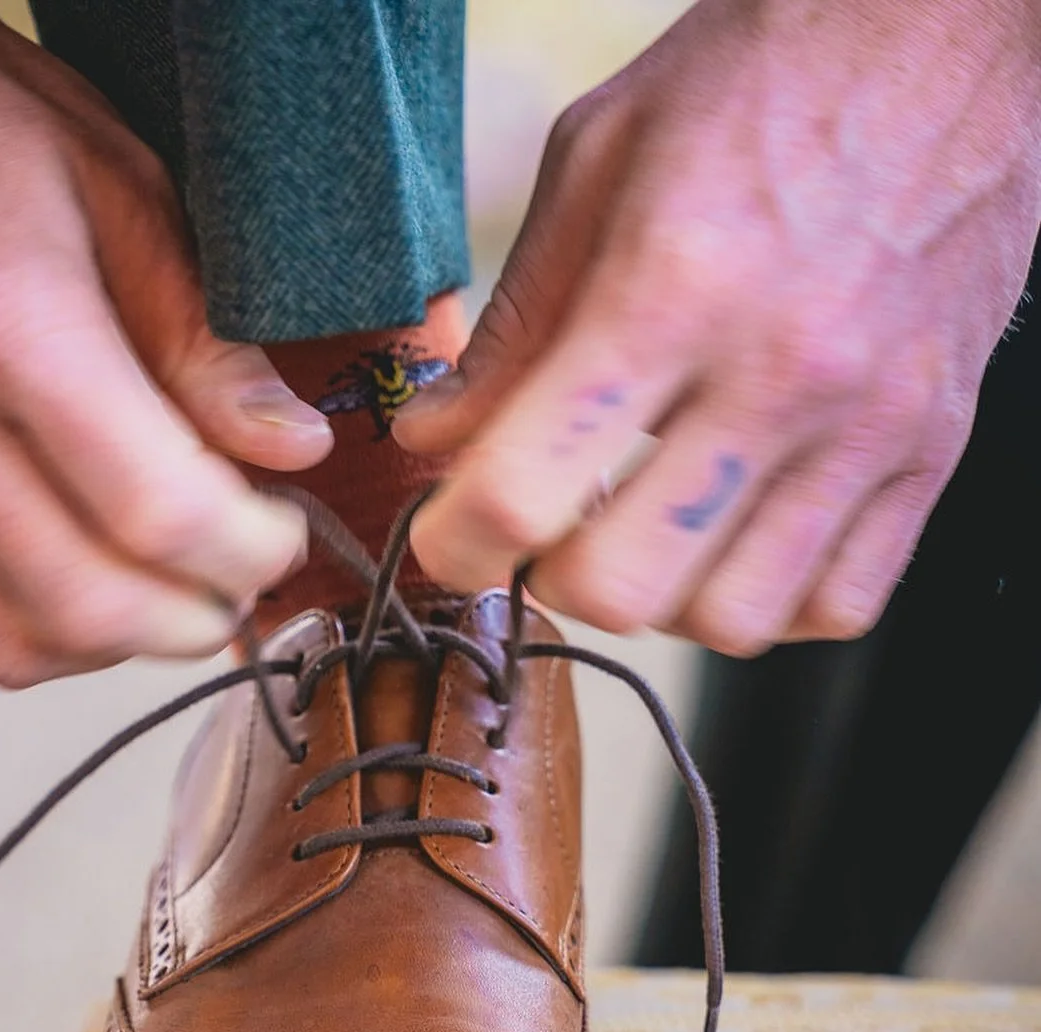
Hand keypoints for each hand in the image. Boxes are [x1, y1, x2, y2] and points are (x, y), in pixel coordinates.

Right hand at [0, 0, 330, 682]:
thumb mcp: (130, 193)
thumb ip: (210, 343)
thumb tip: (293, 451)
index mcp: (6, 321)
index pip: (155, 512)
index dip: (250, 551)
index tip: (287, 532)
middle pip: (90, 604)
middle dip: (199, 616)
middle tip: (246, 574)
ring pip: (23, 642)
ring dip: (126, 642)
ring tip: (177, 582)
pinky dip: (54, 634)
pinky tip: (99, 577)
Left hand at [399, 0, 1040, 653]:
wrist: (946, 31)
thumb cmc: (761, 82)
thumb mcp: (597, 163)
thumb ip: (513, 324)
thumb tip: (437, 440)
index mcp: (671, 288)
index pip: (522, 492)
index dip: (454, 542)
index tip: (449, 534)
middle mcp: (779, 371)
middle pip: (624, 588)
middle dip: (557, 580)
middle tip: (553, 532)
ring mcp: (868, 422)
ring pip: (731, 621)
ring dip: (666, 601)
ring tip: (654, 531)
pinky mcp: (934, 447)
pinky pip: (839, 606)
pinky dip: (774, 602)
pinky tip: (743, 537)